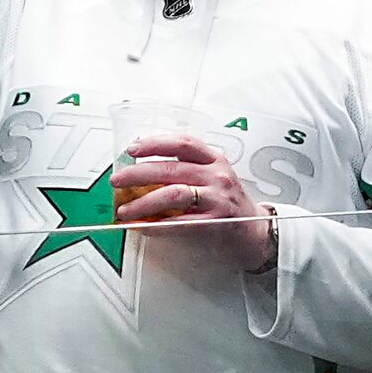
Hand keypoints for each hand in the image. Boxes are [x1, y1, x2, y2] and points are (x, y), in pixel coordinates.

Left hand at [111, 134, 273, 272]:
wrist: (254, 229)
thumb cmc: (229, 201)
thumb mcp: (214, 176)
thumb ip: (186, 169)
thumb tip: (143, 169)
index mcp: (214, 160)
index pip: (182, 143)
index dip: (155, 143)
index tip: (133, 149)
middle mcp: (216, 175)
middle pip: (170, 169)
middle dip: (137, 174)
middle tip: (117, 181)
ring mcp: (216, 198)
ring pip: (172, 194)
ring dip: (142, 202)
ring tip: (125, 209)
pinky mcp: (214, 222)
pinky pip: (179, 222)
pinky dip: (156, 225)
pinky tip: (143, 227)